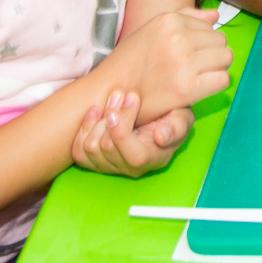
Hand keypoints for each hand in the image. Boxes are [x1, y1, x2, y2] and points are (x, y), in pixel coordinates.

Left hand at [71, 92, 190, 176]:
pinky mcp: (93, 161)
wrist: (151, 117)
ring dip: (98, 119)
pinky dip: (84, 128)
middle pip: (108, 148)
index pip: (134, 157)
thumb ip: (177, 126)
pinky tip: (96, 110)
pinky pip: (79, 151)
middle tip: (120, 93)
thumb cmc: (169, 117)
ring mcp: (110, 167)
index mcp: (154, 159)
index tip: (123, 105)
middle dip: (113, 116)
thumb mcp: (182, 118)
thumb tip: (160, 137)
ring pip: (91, 148)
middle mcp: (130, 169)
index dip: (123, 133)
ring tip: (112, 98)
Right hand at [101, 7, 231, 119]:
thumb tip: (215, 15)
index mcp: (169, 20)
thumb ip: (185, 18)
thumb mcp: (152, 30)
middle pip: (221, 41)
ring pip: (225, 58)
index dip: (203, 42)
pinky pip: (223, 79)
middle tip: (194, 68)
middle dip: (212, 55)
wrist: (107, 93)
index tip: (189, 55)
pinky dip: (215, 84)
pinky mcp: (186, 87)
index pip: (210, 26)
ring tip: (196, 77)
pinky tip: (199, 88)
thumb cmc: (130, 62)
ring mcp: (183, 62)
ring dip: (216, 69)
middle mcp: (178, 38)